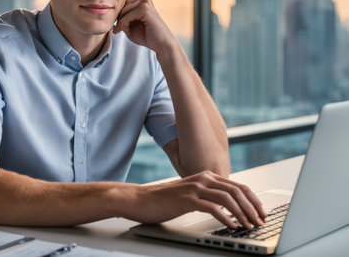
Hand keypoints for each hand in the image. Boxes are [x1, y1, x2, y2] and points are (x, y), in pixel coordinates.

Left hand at [113, 0, 175, 54]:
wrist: (162, 45)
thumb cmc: (147, 37)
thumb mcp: (130, 27)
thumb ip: (122, 20)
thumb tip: (110, 13)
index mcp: (142, 2)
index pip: (123, 3)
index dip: (117, 15)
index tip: (115, 27)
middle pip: (122, 6)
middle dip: (118, 19)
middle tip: (117, 30)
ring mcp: (145, 3)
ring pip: (123, 10)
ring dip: (121, 22)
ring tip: (123, 31)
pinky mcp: (145, 9)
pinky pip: (127, 16)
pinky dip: (124, 25)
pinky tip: (127, 31)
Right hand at [124, 170, 266, 228]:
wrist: (141, 199)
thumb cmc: (165, 199)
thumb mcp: (191, 195)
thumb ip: (208, 196)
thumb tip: (229, 207)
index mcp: (206, 176)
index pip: (237, 186)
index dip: (252, 199)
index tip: (261, 212)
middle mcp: (203, 178)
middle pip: (236, 190)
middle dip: (252, 207)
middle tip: (260, 221)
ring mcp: (195, 187)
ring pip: (227, 198)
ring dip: (242, 213)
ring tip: (249, 225)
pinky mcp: (187, 199)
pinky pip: (212, 207)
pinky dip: (225, 217)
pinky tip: (231, 225)